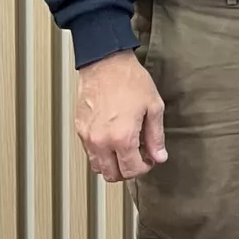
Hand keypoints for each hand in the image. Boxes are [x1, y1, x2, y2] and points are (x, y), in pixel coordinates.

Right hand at [75, 51, 166, 182]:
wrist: (105, 64)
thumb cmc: (130, 81)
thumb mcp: (153, 107)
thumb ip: (156, 136)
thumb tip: (159, 156)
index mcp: (121, 138)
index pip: (131, 170)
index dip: (144, 168)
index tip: (150, 160)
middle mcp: (101, 141)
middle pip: (111, 175)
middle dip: (127, 171)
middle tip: (138, 158)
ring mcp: (87, 137)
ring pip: (97, 167)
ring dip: (112, 165)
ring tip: (125, 150)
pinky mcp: (79, 130)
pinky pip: (89, 152)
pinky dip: (101, 154)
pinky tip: (113, 140)